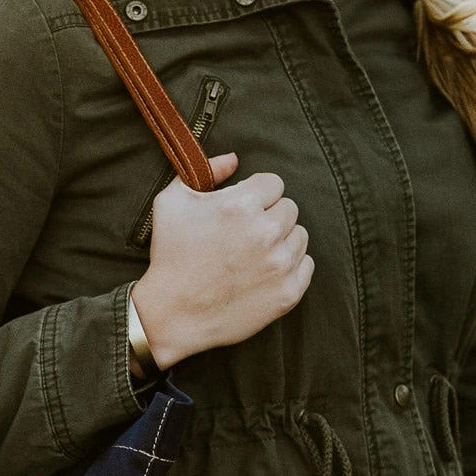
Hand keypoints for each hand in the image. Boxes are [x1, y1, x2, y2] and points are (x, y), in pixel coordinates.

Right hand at [129, 152, 313, 371]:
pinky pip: (306, 266)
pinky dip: (290, 268)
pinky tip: (263, 274)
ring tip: (251, 258)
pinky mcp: (287, 292)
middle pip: (289, 208)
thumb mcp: (171, 203)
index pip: (273, 183)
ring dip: (280, 242)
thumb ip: (204, 172)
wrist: (170, 315)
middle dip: (268, 218)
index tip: (239, 214)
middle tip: (242, 238)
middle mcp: (266, 231)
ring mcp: (279, 264)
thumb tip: (234, 160)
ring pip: (300, 236)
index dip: (254, 197)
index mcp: (241, 204)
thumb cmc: (168, 256)